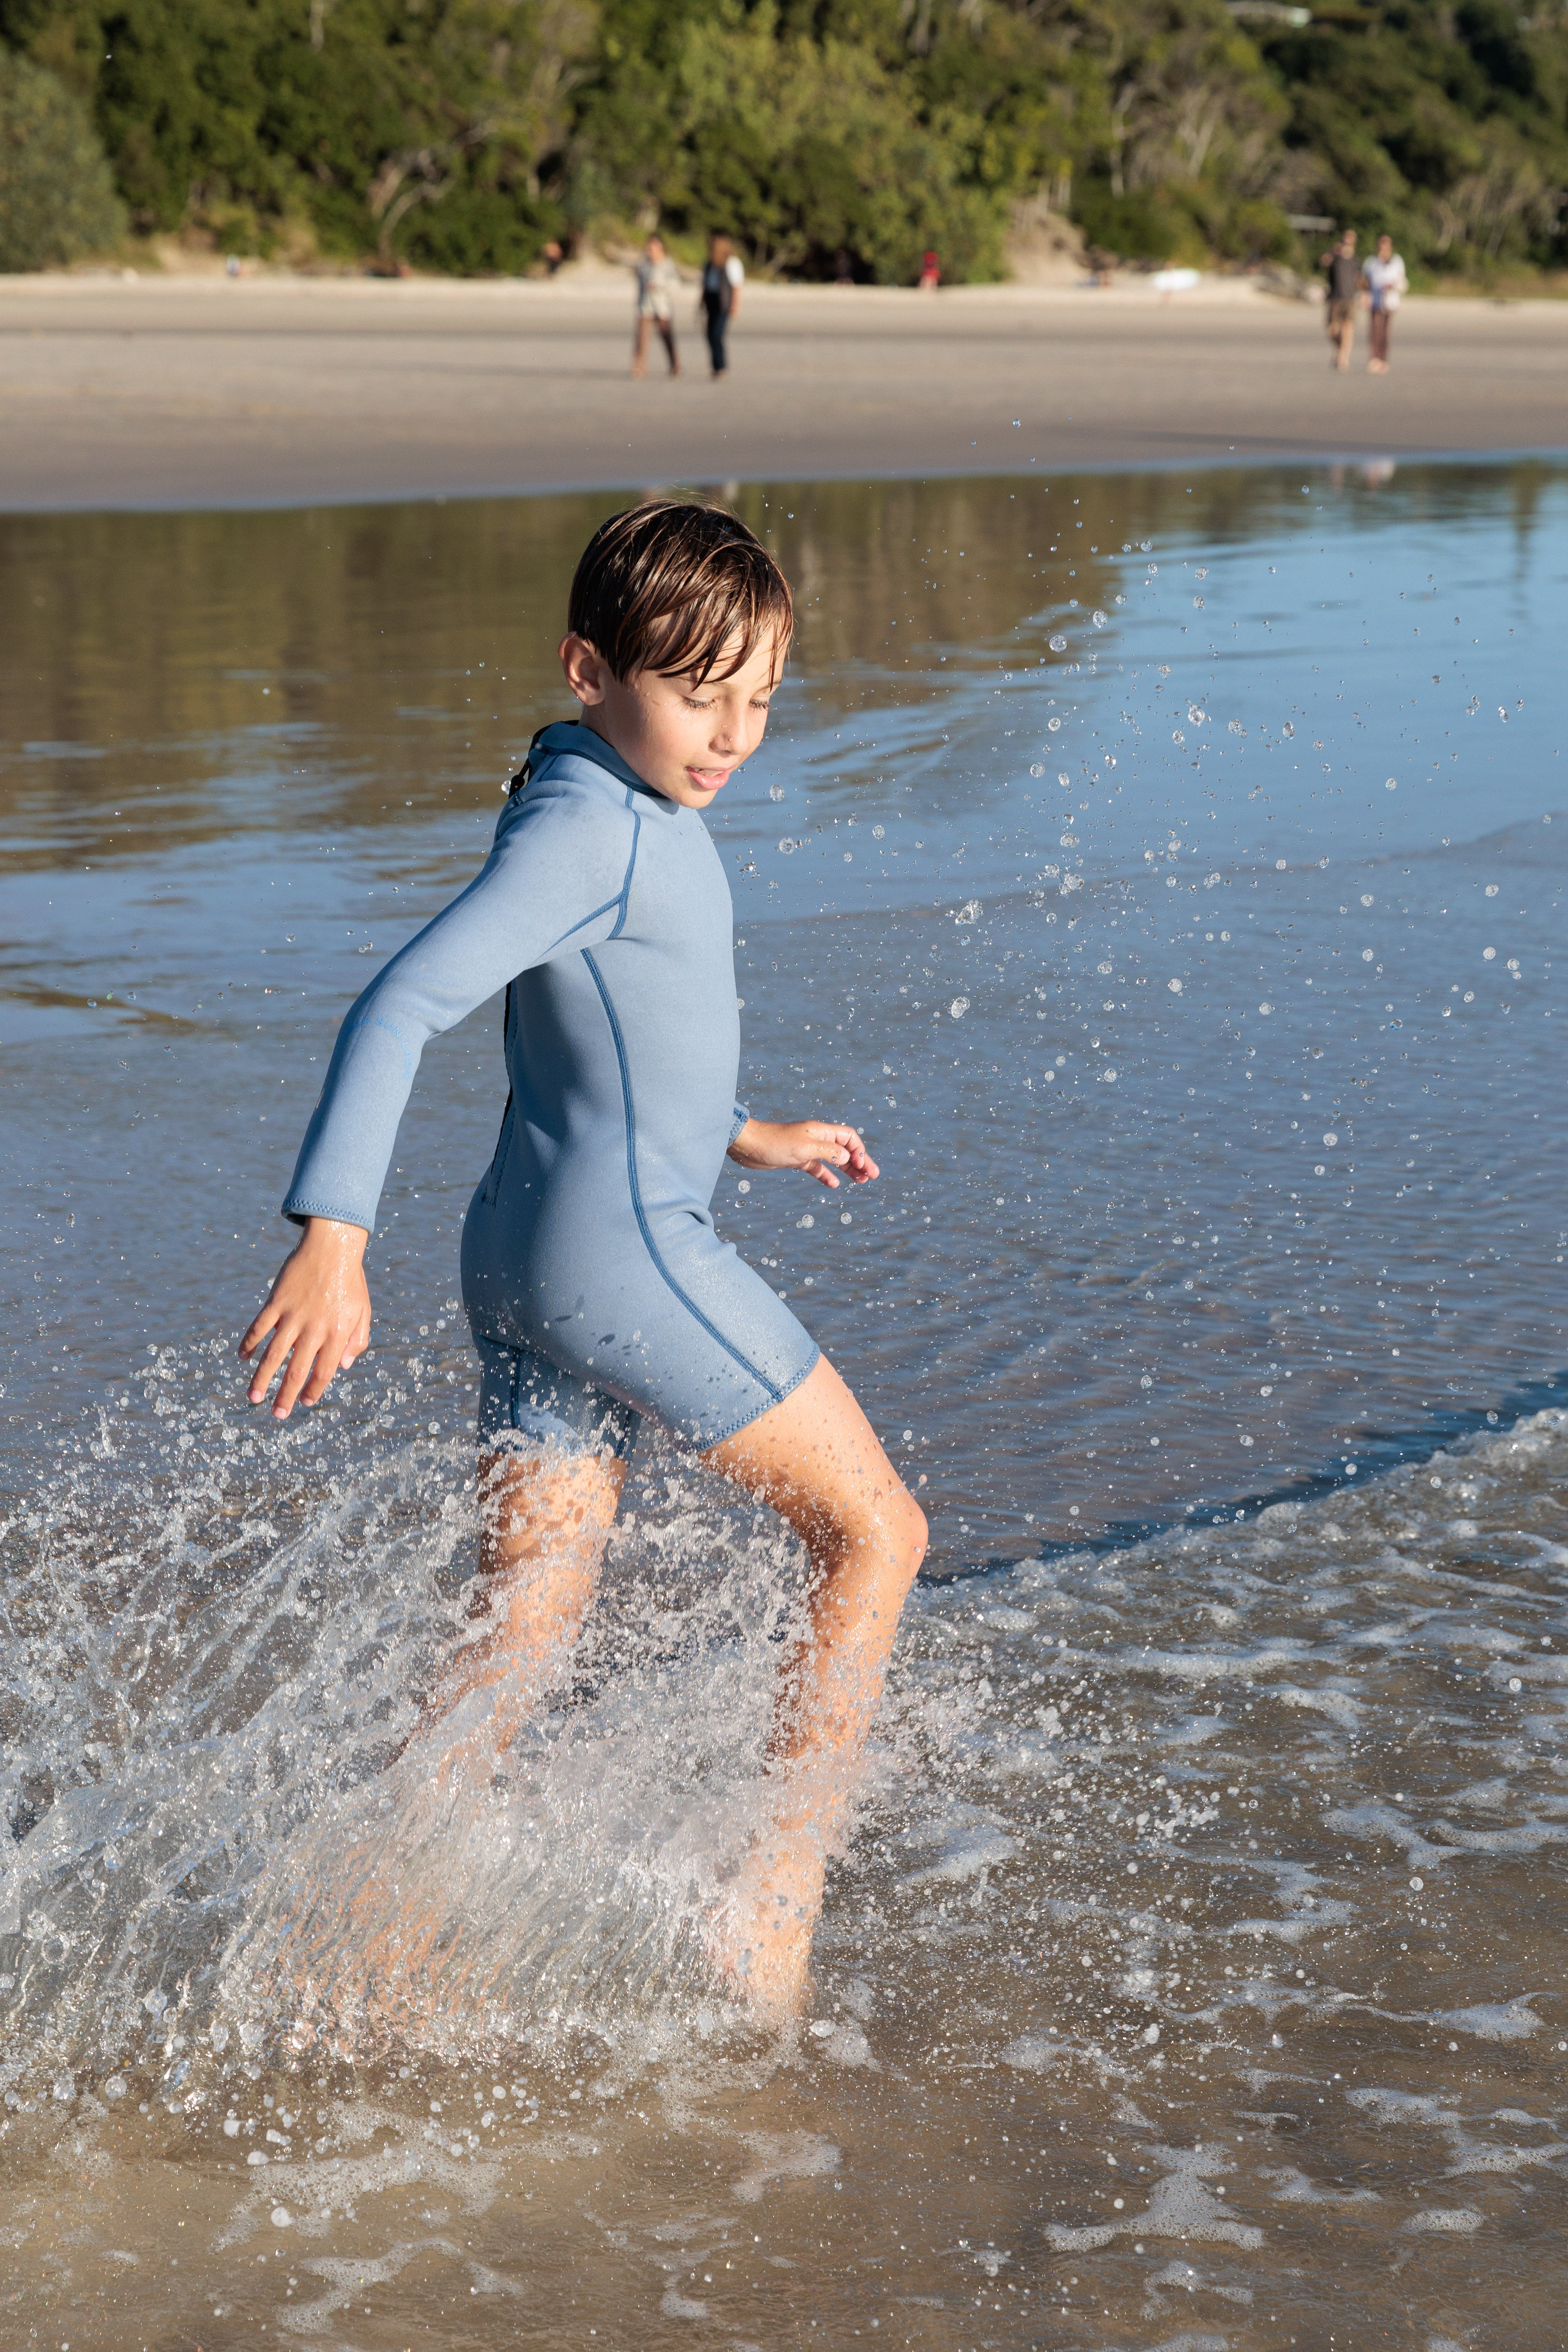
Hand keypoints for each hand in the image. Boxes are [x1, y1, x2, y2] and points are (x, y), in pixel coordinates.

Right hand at [239, 1217, 370, 1418]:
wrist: (332, 1245)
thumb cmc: (350, 1279)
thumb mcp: (363, 1310)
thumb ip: (357, 1340)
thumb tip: (343, 1367)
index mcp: (338, 1332)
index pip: (325, 1371)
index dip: (314, 1389)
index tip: (305, 1402)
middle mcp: (315, 1328)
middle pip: (297, 1370)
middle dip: (285, 1395)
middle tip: (277, 1414)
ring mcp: (293, 1315)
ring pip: (273, 1354)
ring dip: (261, 1378)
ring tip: (253, 1397)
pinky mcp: (276, 1301)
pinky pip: (259, 1327)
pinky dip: (249, 1343)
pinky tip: (242, 1358)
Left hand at [727, 1118, 878, 1189]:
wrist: (747, 1145)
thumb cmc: (774, 1142)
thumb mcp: (804, 1148)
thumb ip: (828, 1152)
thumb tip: (847, 1156)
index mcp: (820, 1131)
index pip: (849, 1138)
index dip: (859, 1151)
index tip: (863, 1167)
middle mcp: (816, 1138)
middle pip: (845, 1149)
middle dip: (860, 1162)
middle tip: (873, 1176)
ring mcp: (807, 1149)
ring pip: (834, 1159)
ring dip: (848, 1169)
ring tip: (861, 1181)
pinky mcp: (797, 1159)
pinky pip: (817, 1168)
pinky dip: (827, 1175)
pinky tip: (835, 1185)